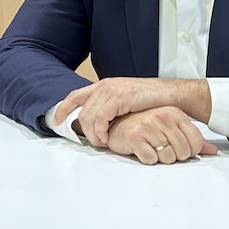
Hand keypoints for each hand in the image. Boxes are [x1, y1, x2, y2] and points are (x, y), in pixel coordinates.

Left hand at [58, 78, 209, 147]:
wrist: (171, 95)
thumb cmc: (152, 101)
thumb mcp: (126, 102)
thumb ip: (111, 108)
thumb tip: (100, 122)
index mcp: (104, 85)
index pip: (75, 95)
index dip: (63, 109)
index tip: (56, 121)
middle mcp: (105, 85)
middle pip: (82, 111)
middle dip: (85, 131)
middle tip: (97, 143)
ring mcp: (111, 90)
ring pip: (89, 117)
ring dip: (93, 134)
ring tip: (104, 143)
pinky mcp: (119, 97)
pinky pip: (100, 118)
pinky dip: (100, 132)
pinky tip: (107, 138)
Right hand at [104, 106, 217, 164]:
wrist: (117, 123)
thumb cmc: (145, 125)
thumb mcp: (172, 127)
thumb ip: (193, 139)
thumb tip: (212, 151)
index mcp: (175, 113)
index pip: (196, 142)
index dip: (190, 152)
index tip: (181, 149)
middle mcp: (163, 117)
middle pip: (183, 153)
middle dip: (174, 156)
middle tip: (162, 148)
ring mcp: (148, 126)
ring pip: (168, 158)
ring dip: (161, 158)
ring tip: (152, 148)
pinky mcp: (135, 138)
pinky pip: (151, 159)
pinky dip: (148, 159)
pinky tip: (143, 150)